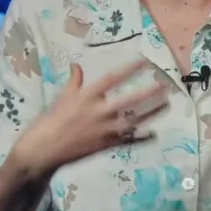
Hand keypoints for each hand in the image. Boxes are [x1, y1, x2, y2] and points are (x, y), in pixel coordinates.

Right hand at [13, 59, 167, 176]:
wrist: (44, 149)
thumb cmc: (50, 121)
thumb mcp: (62, 97)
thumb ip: (74, 81)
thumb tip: (77, 65)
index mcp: (87, 97)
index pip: (113, 79)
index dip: (129, 69)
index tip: (145, 61)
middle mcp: (99, 112)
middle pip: (130, 100)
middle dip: (149, 92)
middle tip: (166, 84)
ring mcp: (105, 130)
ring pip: (134, 120)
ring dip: (152, 112)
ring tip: (167, 104)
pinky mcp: (106, 145)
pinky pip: (128, 140)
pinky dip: (141, 138)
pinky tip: (153, 133)